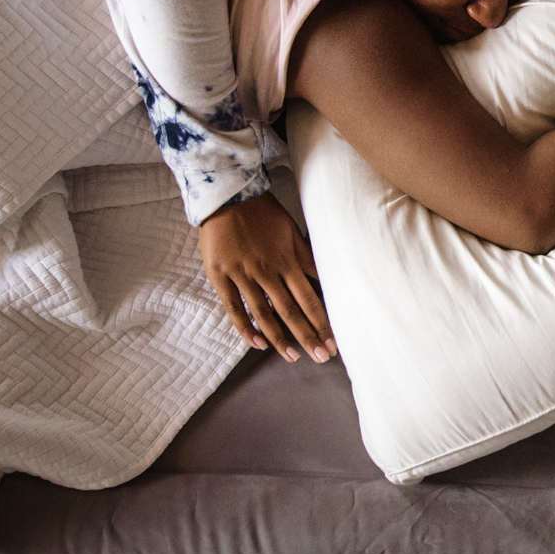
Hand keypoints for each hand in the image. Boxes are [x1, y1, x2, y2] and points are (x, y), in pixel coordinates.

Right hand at [197, 193, 334, 362]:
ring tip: (293, 357)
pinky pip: (234, 308)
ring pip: (264, 313)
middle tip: (322, 357)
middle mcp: (267, 271)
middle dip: (308, 336)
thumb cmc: (263, 213)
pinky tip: (258, 344)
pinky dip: (245, 328)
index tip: (333, 341)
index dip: (322, 322)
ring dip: (280, 338)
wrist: (228, 195)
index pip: (310, 298)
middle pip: (290, 310)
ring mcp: (242, 275)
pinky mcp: (220, 277)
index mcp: (286, 260)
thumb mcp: (291, 231)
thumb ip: (306, 257)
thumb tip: (327, 278)